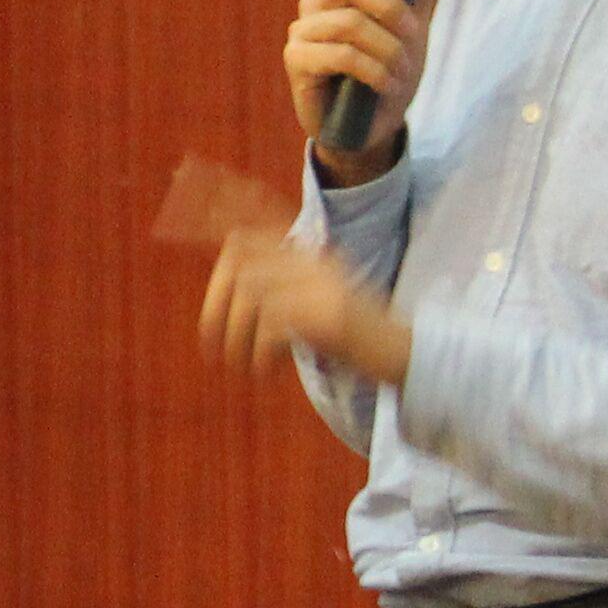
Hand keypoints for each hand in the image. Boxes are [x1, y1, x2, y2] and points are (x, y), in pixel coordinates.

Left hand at [198, 222, 412, 389]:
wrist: (407, 357)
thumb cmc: (358, 340)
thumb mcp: (316, 306)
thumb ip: (282, 291)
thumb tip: (231, 290)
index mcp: (308, 258)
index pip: (249, 234)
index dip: (218, 237)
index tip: (199, 256)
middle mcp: (314, 265)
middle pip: (240, 261)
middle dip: (215, 303)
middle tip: (211, 342)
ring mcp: (323, 287)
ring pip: (252, 295)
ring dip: (235, 337)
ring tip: (240, 366)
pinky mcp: (330, 318)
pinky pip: (274, 327)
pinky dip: (260, 355)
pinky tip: (265, 373)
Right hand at [283, 0, 428, 184]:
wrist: (369, 128)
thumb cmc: (386, 73)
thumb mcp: (413, 28)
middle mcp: (316, 3)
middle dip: (392, 9)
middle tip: (414, 37)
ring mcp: (302, 31)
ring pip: (350, 23)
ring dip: (389, 50)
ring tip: (401, 73)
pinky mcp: (297, 60)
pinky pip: (342, 55)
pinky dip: (374, 72)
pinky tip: (385, 86)